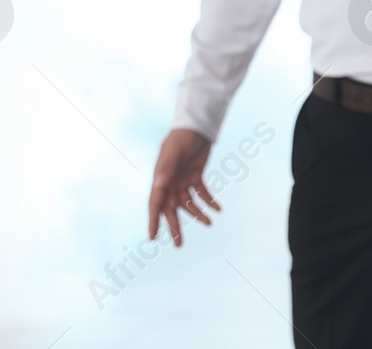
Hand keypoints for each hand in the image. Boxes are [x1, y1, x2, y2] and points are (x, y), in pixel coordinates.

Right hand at [148, 128, 219, 245]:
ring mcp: (183, 180)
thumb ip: (166, 169)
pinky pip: (202, 193)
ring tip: (209, 224)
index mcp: (160, 180)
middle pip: (171, 209)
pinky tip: (218, 209)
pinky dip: (209, 201)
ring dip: (198, 214)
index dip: (154, 221)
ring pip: (189, 203)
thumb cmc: (180, 138)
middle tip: (179, 245)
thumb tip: (159, 186)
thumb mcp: (173, 153)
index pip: (155, 205)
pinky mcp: (196, 176)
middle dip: (175, 227)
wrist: (195, 126)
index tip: (153, 238)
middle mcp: (170, 183)